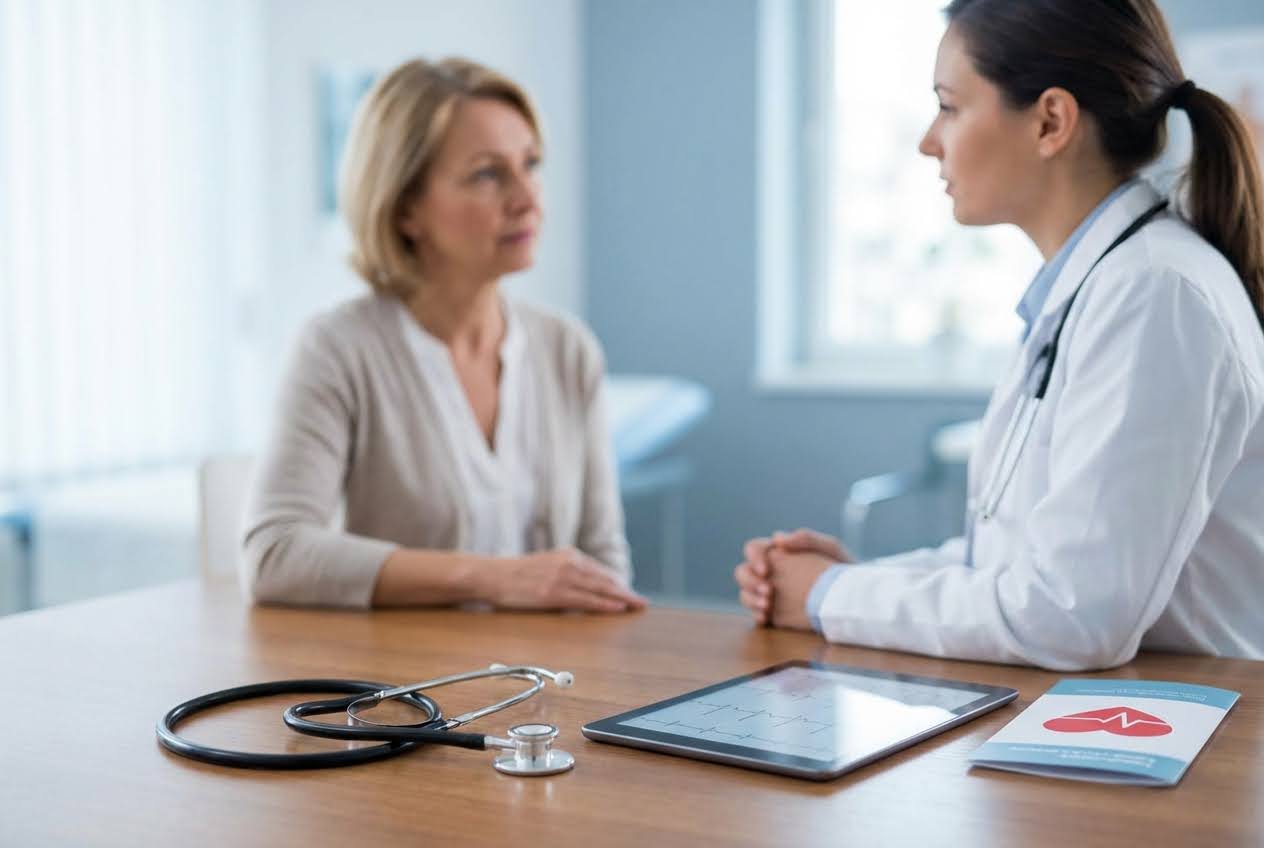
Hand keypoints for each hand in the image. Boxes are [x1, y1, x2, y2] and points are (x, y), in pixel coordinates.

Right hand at [484, 548, 647, 612]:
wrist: (491, 574)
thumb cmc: (515, 574)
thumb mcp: (545, 566)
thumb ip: (565, 573)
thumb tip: (584, 589)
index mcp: (568, 555)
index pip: (599, 571)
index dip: (617, 584)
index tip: (629, 593)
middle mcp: (569, 562)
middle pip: (605, 579)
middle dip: (625, 592)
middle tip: (642, 602)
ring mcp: (562, 577)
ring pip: (600, 589)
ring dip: (621, 598)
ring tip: (636, 606)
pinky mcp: (554, 593)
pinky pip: (586, 600)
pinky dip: (604, 604)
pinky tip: (617, 608)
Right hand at [735, 528, 849, 626]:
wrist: (858, 597)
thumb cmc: (843, 568)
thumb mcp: (830, 548)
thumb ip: (806, 538)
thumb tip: (777, 538)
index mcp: (780, 553)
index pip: (753, 548)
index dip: (754, 558)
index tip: (766, 570)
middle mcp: (771, 573)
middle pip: (743, 572)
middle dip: (749, 581)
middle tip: (768, 591)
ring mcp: (771, 593)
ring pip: (745, 593)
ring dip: (749, 599)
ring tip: (767, 606)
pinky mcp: (776, 614)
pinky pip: (756, 613)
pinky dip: (755, 615)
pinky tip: (765, 617)